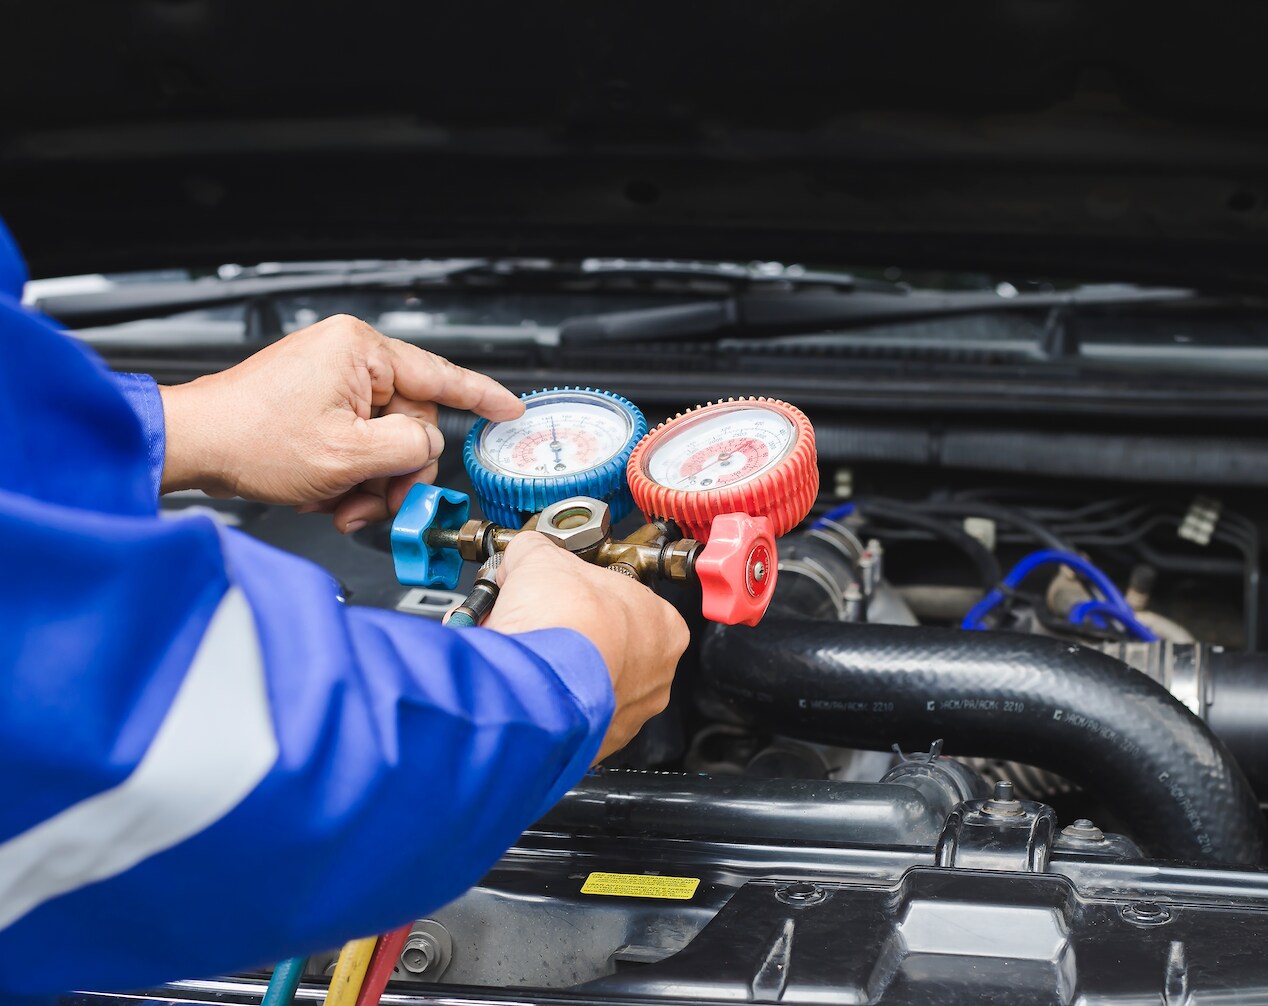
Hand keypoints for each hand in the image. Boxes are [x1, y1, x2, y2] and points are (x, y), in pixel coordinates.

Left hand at [157, 315, 522, 530]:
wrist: (193, 447)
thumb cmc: (252, 441)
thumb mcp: (348, 456)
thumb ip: (410, 448)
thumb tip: (428, 447)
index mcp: (361, 351)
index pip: (441, 375)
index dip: (483, 398)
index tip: (511, 410)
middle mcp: (348, 356)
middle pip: (410, 423)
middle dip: (394, 472)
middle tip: (377, 504)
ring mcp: (330, 377)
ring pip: (381, 439)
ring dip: (367, 480)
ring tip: (338, 503)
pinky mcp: (315, 400)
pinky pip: (355, 440)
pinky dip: (347, 472)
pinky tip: (325, 492)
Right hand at [485, 532, 689, 761]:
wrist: (536, 685)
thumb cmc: (561, 623)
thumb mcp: (542, 560)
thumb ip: (538, 551)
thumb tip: (526, 551)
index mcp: (664, 625)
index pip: (627, 600)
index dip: (586, 594)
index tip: (561, 594)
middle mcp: (658, 674)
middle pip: (611, 645)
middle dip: (573, 635)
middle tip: (540, 625)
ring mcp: (631, 713)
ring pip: (594, 685)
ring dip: (562, 671)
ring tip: (530, 657)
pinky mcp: (600, 743)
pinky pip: (575, 718)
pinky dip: (552, 704)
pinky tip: (528, 688)